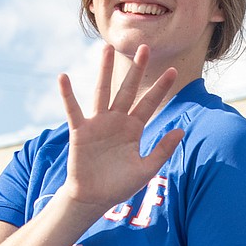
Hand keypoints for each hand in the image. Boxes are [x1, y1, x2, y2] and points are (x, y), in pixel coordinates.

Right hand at [59, 44, 183, 213]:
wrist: (93, 199)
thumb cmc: (119, 185)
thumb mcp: (146, 169)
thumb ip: (163, 150)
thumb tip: (181, 130)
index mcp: (133, 128)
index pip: (149, 103)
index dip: (160, 88)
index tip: (172, 70)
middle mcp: (116, 121)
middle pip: (128, 90)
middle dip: (137, 70)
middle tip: (145, 47)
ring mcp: (98, 124)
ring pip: (102, 92)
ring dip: (104, 71)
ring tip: (106, 48)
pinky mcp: (80, 131)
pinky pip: (74, 110)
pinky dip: (68, 95)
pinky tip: (64, 78)